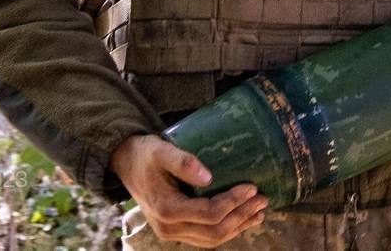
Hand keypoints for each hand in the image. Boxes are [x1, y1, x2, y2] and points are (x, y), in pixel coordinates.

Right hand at [111, 134, 266, 247]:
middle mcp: (169, 227)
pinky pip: (205, 237)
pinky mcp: (176, 230)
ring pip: (211, 239)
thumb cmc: (145, 154)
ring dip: (238, 227)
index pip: (209, 213)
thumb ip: (183, 162)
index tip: (253, 187)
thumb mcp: (161, 150)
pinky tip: (242, 220)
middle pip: (214, 231)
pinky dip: (226, 230)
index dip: (234, 202)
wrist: (126, 163)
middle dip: (242, 216)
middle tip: (263, 200)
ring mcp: (172, 232)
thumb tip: (208, 176)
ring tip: (259, 213)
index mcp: (166, 209)